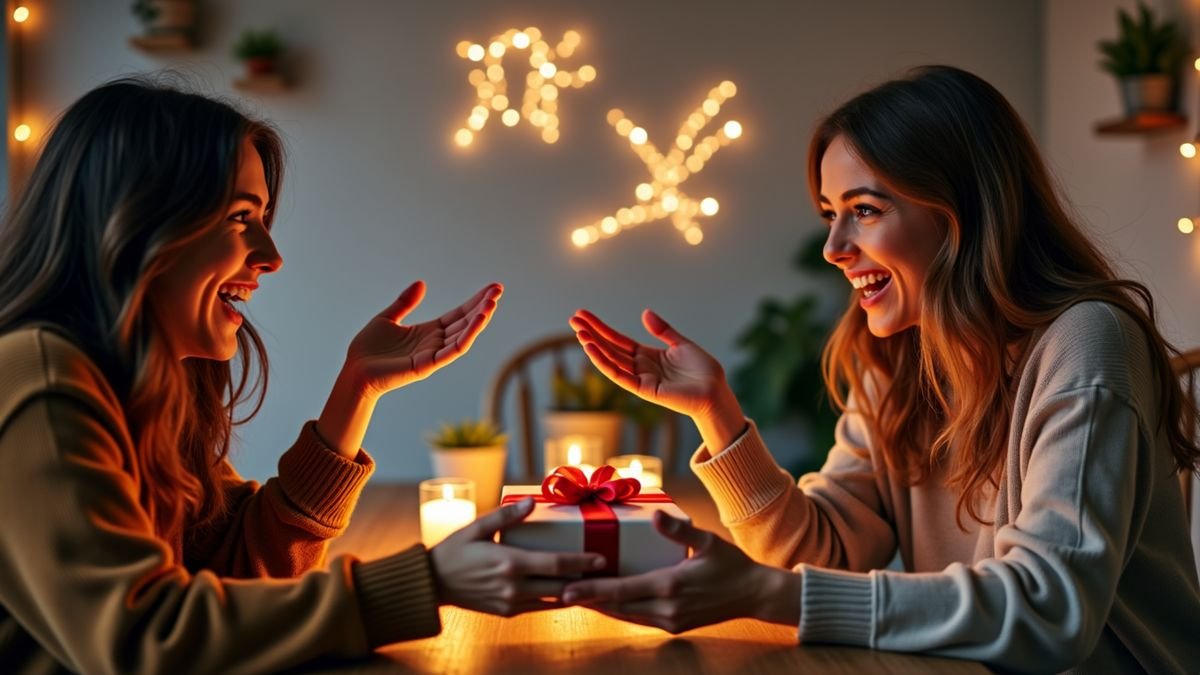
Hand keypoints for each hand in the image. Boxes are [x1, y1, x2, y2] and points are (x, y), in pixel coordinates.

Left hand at [346, 281, 501, 398]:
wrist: (354, 370)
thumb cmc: (368, 349)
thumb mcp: (387, 318)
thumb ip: (405, 303)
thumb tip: (421, 283)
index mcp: (429, 332)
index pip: (459, 315)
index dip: (475, 302)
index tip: (491, 288)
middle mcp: (435, 343)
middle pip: (466, 323)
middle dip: (483, 307)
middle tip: (498, 290)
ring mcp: (434, 355)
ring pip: (464, 336)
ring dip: (479, 320)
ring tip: (492, 303)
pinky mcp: (428, 365)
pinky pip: (453, 350)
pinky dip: (467, 336)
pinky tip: (478, 321)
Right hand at [430, 498, 606, 616]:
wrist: (432, 584)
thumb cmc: (454, 551)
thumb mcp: (477, 527)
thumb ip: (506, 515)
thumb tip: (532, 501)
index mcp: (510, 562)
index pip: (556, 564)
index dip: (582, 562)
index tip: (602, 558)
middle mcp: (514, 586)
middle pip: (561, 586)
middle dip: (586, 580)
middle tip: (607, 571)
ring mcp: (511, 602)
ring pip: (553, 600)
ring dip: (574, 593)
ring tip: (593, 583)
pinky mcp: (507, 612)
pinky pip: (539, 608)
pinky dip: (555, 601)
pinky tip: (567, 593)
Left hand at [560, 511, 800, 632]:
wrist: (754, 595)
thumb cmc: (730, 563)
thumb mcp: (707, 541)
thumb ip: (679, 530)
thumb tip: (657, 516)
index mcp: (670, 586)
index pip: (622, 590)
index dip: (592, 590)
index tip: (567, 588)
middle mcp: (666, 609)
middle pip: (617, 607)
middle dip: (587, 599)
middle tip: (558, 590)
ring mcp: (670, 621)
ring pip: (625, 615)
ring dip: (601, 606)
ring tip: (575, 596)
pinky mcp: (673, 626)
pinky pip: (639, 619)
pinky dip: (620, 610)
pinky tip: (606, 603)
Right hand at [569, 308, 728, 418]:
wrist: (715, 391)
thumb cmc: (703, 370)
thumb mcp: (681, 344)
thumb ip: (663, 330)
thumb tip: (644, 313)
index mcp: (648, 356)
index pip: (618, 340)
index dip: (601, 328)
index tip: (584, 316)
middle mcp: (640, 367)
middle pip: (610, 348)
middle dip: (592, 334)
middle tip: (573, 319)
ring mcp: (640, 378)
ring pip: (611, 361)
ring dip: (594, 347)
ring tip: (579, 332)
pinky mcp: (643, 389)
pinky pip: (619, 375)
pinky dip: (604, 363)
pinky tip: (592, 349)